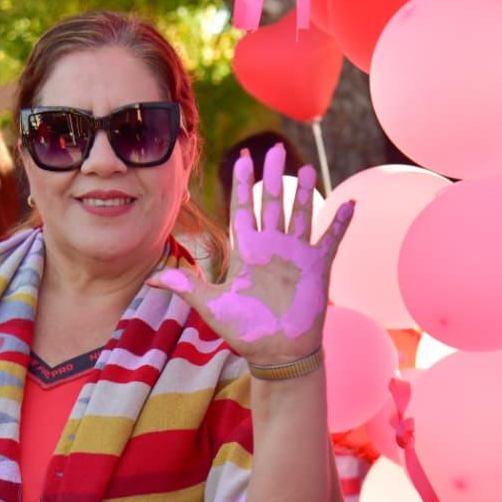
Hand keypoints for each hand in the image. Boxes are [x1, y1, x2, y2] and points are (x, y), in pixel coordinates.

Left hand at [149, 144, 353, 364]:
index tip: (242, 158)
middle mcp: (272, 247)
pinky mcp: (317, 267)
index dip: (242, 184)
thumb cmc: (245, 330)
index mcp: (247, 251)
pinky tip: (349, 204)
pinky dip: (340, 223)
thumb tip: (152, 279)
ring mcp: (296, 255)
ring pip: (301, 214)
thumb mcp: (212, 306)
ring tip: (307, 169)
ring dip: (305, 192)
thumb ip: (187, 286)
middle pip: (273, 202)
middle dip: (273, 176)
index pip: (243, 208)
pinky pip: (331, 239)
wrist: (276, 353)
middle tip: (275, 148)